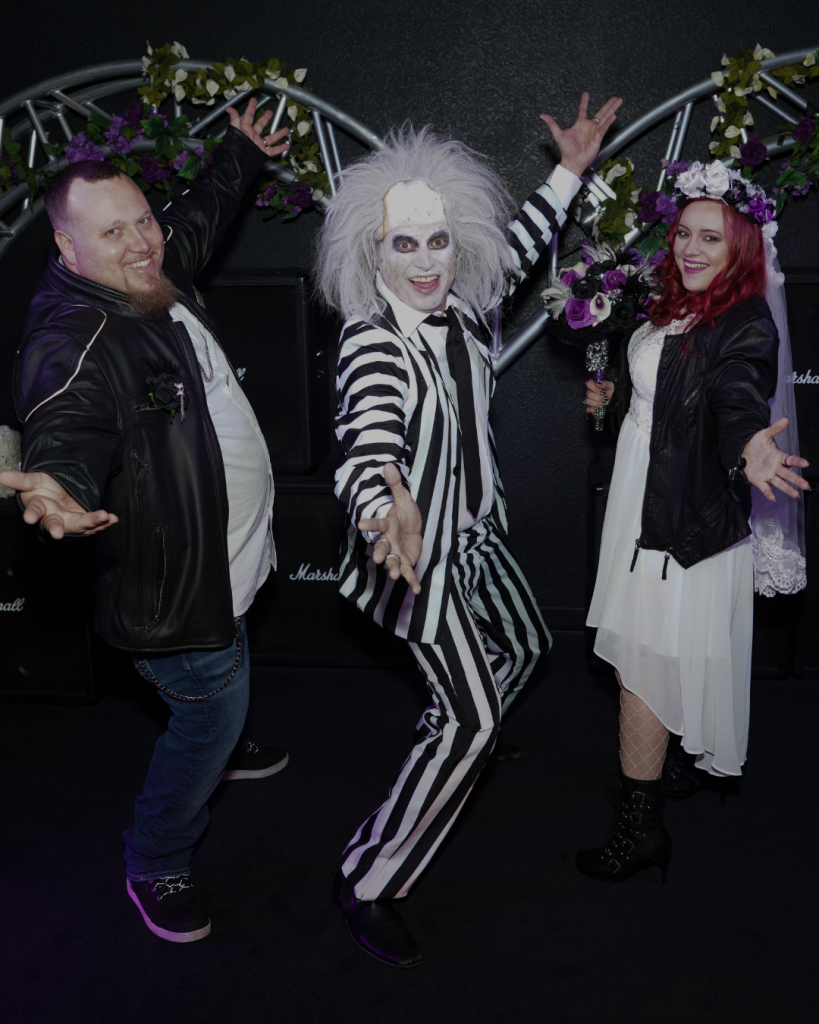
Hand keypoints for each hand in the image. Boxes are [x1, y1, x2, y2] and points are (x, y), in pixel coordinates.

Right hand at [0, 470, 117, 538]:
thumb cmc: (42, 489)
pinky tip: (112, 518)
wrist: (58, 493)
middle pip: (55, 524)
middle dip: (57, 528)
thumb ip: (18, 479)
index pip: (33, 511)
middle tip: (58, 533)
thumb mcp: (32, 481)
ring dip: (91, 522)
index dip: (31, 514)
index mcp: (39, 508)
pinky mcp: (83, 521)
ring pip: (79, 525)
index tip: (29, 519)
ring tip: (103, 516)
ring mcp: (69, 521)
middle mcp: (53, 517)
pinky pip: (94, 524)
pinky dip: (104, 522)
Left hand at [226, 95, 289, 157]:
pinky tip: (286, 145)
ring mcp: (258, 144)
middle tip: (270, 112)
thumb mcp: (235, 130)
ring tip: (286, 130)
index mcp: (245, 129)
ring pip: (270, 137)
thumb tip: (229, 108)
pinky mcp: (262, 153)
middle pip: (260, 125)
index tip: (254, 100)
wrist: (238, 162)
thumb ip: (234, 119)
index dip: (251, 107)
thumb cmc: (235, 146)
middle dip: (265, 118)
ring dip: (279, 134)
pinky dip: (280, 148)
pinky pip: (273, 150)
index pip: (249, 116)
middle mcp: (252, 136)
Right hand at [358, 463, 422, 594]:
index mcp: (387, 525)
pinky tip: (416, 590)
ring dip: (393, 568)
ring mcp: (396, 553)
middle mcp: (388, 540)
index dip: (369, 523)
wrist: (414, 529)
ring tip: (394, 575)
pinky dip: (412, 581)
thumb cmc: (406, 514)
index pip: (377, 523)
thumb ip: (396, 485)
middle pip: (382, 547)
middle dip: (380, 552)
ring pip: (392, 561)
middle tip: (378, 558)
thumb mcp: (404, 499)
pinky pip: (408, 572)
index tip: (360, 524)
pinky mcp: (405, 562)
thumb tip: (389, 464)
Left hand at [540, 93, 622, 178]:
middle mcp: (589, 126)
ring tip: (618, 101)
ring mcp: (594, 131)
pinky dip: (609, 121)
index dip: (584, 102)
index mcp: (579, 124)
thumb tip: (542, 115)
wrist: (573, 161)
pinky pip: (605, 127)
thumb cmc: (566, 150)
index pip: (583, 110)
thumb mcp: (558, 135)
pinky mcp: (598, 137)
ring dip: (612, 109)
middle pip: (600, 112)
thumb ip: (552, 124)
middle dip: (608, 104)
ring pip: (605, 117)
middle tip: (615, 97)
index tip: (586, 93)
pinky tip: (613, 115)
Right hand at [585, 378, 614, 412]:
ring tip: (603, 403)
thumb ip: (605, 383)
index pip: (588, 384)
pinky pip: (588, 409)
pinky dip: (592, 409)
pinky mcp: (591, 407)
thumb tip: (598, 384)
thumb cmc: (611, 391)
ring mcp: (590, 400)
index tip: (601, 391)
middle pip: (588, 394)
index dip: (594, 388)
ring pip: (588, 401)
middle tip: (605, 398)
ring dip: (596, 403)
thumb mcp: (610, 385)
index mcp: (594, 386)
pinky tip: (597, 408)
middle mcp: (590, 392)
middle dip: (598, 397)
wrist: (614, 398)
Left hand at [740, 417, 809, 500]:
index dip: (797, 462)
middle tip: (806, 486)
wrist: (741, 452)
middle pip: (787, 474)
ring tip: (796, 494)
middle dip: (796, 480)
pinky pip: (765, 488)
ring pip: (779, 483)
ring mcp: (768, 474)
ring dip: (787, 489)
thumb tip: (785, 419)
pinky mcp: (758, 480)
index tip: (805, 463)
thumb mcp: (764, 435)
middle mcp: (775, 467)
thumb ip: (774, 429)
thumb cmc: (755, 445)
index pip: (790, 459)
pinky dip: (768, 492)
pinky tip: (773, 497)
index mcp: (778, 456)